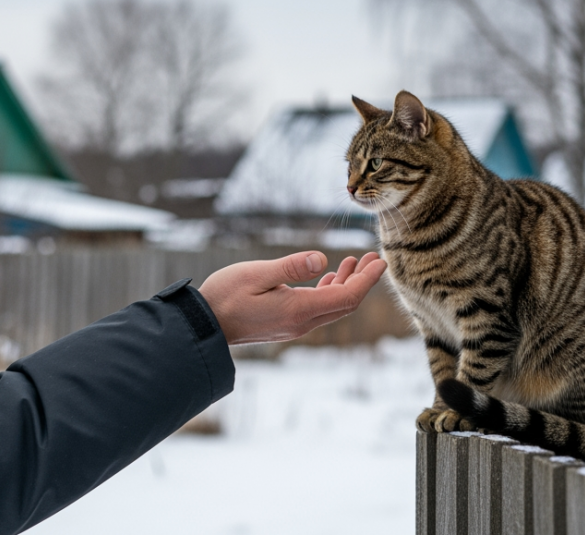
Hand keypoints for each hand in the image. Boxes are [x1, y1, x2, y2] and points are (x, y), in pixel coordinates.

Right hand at [198, 251, 386, 344]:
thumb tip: (323, 259)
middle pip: (344, 304)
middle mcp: (302, 323)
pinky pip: (318, 309)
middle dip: (362, 281)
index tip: (380, 260)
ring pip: (332, 307)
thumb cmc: (225, 296)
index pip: (347, 297)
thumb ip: (291, 267)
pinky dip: (329, 291)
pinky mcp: (286, 324)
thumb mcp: (256, 274)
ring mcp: (294, 326)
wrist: (204, 326)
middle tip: (373, 257)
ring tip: (354, 262)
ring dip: (346, 285)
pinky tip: (328, 276)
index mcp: (299, 309)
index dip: (367, 279)